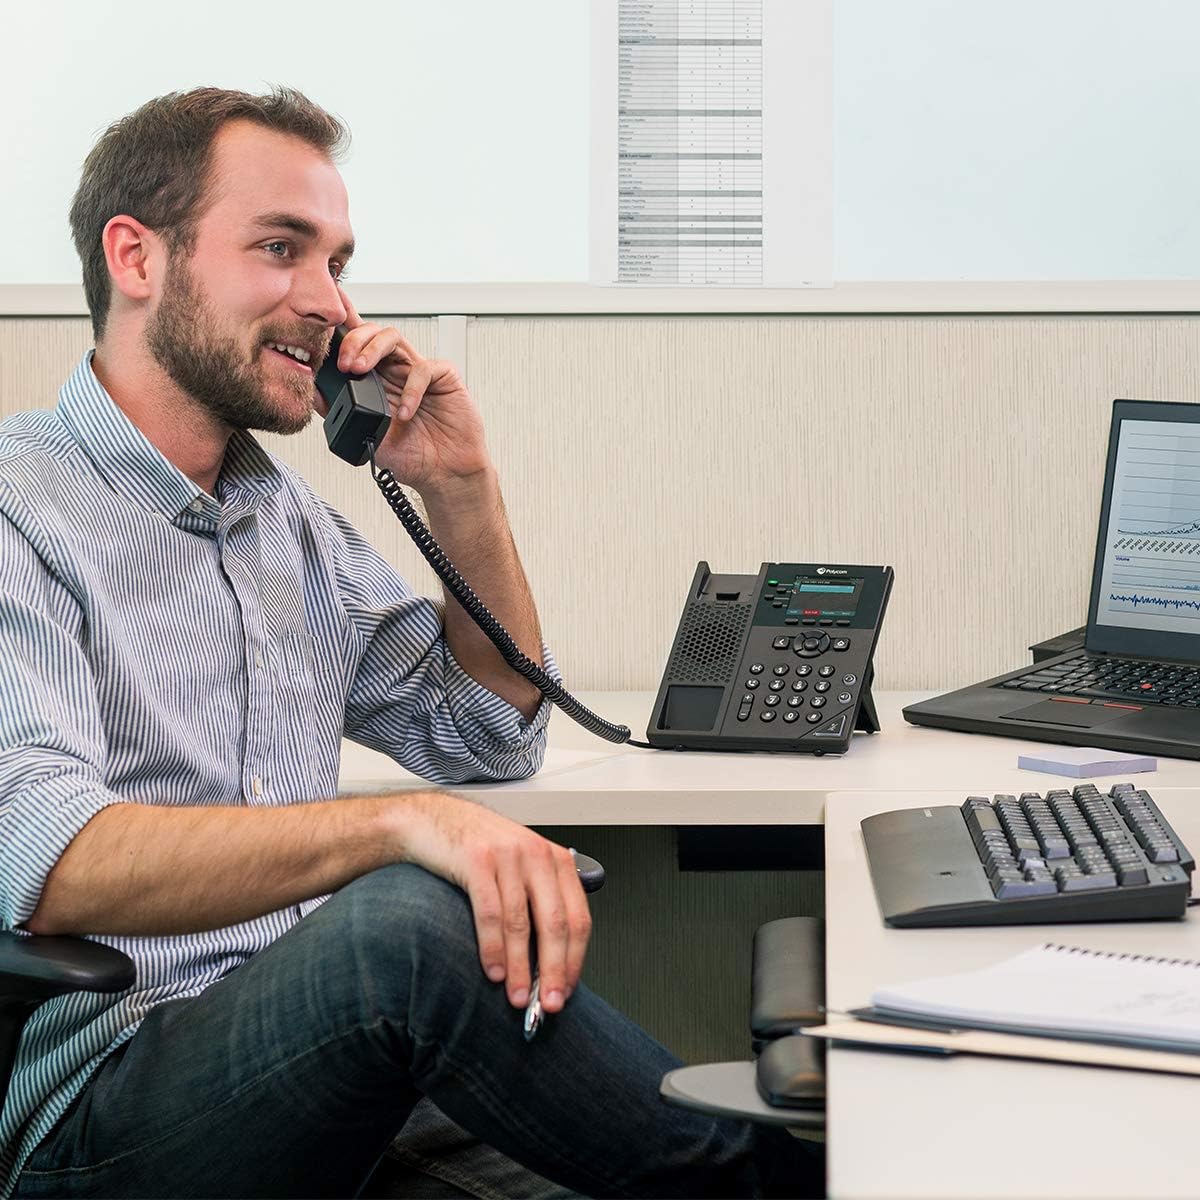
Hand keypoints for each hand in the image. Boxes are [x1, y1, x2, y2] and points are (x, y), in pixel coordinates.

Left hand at [331, 287, 491, 492]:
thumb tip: (310, 390)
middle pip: (372, 331)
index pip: (357, 342)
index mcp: (376, 379)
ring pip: (394, 338)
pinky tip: (404, 412)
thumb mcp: (364, 435)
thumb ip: (338, 411)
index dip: (343, 322)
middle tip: (343, 364)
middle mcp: (396, 370)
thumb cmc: (411, 455)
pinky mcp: (444, 379)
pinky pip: (425, 369)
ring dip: (372, 349)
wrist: (443, 475)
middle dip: (352, 340)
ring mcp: (419, 372)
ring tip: (359, 371)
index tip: (325, 311)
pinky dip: (411, 388)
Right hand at [396, 791, 591, 1013]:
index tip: (566, 989)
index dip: (574, 959)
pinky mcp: (477, 860)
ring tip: (517, 996)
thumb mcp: (520, 867)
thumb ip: (538, 902)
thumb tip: (549, 963)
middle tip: (549, 1002)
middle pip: (555, 924)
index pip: (578, 917)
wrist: (434, 819)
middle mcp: (537, 855)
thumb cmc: (478, 848)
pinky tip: (493, 971)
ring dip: (520, 968)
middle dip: (554, 970)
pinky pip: (490, 913)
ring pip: (521, 924)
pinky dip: (492, 948)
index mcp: (555, 860)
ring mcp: (508, 856)